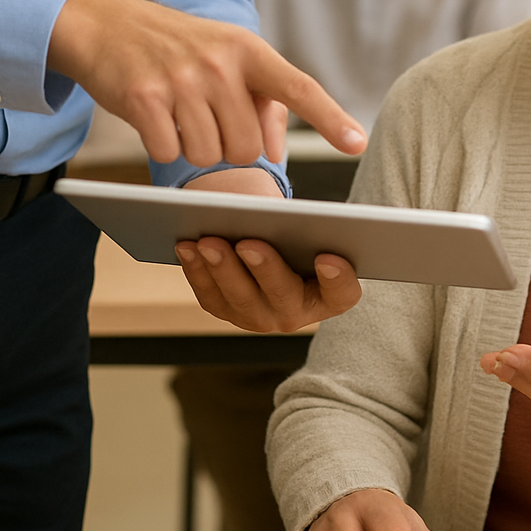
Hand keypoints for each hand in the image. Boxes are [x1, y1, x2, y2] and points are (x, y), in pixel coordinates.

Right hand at [47, 0, 365, 165]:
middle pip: (246, 147)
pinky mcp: (144, 98)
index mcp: (248, 51)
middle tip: (206, 120)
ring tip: (179, 116)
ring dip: (193, 150)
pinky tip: (153, 120)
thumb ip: (260, 102)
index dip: (330, 118)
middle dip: (228, 148)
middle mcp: (220, 62)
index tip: (357, 143)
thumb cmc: (176, 48)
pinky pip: (168, 154)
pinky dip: (162, 147)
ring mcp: (181, 79)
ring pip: (208, 155)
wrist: (104, 22)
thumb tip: (276, 152)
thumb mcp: (225, 58)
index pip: (298, 87)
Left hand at [175, 168, 361, 332]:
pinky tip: (187, 245)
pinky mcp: (227, 311)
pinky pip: (210, 296)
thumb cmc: (294, 230)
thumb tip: (271, 214)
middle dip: (265, 268)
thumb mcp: (304, 225)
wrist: (267, 241)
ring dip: (223, 268)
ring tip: (208, 240)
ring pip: (241, 298)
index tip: (327, 257)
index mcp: (330, 295)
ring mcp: (260, 317)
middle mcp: (296, 313)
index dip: (338, 278)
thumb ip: (303, 225)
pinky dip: (197, 269)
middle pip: (283, 296)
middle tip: (249, 243)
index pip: (342, 294)